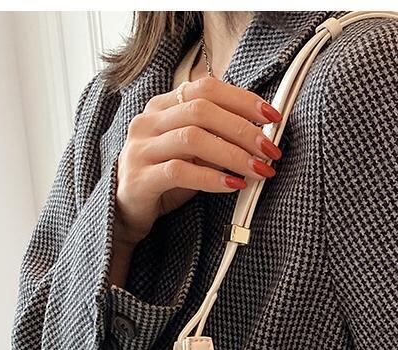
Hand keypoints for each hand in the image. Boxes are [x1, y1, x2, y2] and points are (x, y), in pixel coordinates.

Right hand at [109, 74, 281, 281]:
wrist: (125, 212)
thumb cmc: (164, 179)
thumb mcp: (192, 153)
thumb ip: (215, 138)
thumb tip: (259, 136)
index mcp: (163, 105)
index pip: (206, 88)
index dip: (242, 99)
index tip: (272, 117)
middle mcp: (149, 120)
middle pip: (202, 110)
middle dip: (242, 129)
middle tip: (270, 149)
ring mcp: (141, 148)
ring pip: (192, 138)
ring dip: (232, 154)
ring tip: (258, 170)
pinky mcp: (140, 178)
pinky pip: (179, 171)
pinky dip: (211, 177)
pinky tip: (233, 185)